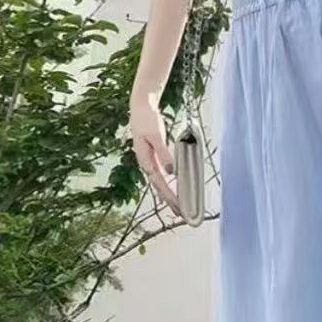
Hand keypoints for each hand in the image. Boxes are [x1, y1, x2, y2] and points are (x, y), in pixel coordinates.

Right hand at [131, 97, 179, 213]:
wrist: (140, 107)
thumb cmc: (147, 120)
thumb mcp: (156, 135)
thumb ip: (164, 153)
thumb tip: (171, 171)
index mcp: (145, 160)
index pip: (159, 183)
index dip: (169, 195)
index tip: (178, 206)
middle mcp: (146, 163)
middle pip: (159, 187)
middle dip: (170, 201)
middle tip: (180, 214)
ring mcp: (148, 161)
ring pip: (159, 183)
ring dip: (168, 196)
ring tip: (177, 208)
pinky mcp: (153, 158)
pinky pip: (160, 176)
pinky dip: (167, 185)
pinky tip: (172, 192)